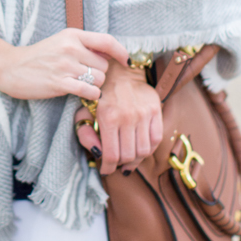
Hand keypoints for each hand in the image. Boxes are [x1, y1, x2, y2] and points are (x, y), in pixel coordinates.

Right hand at [0, 28, 129, 101]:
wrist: (10, 67)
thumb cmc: (39, 56)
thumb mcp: (61, 41)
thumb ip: (84, 45)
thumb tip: (110, 53)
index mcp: (72, 35)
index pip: (107, 41)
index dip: (121, 52)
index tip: (126, 61)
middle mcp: (71, 48)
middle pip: (105, 65)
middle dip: (99, 73)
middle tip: (85, 76)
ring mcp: (65, 66)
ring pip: (100, 79)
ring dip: (94, 86)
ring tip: (79, 84)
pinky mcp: (59, 83)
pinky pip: (90, 91)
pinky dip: (91, 95)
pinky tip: (82, 94)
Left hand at [74, 60, 162, 176]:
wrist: (120, 71)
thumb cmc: (100, 94)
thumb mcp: (84, 111)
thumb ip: (85, 134)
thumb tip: (96, 153)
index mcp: (108, 117)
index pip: (111, 155)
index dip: (108, 168)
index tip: (106, 169)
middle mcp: (128, 116)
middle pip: (128, 156)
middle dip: (120, 164)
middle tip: (116, 163)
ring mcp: (144, 114)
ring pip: (143, 151)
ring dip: (135, 159)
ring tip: (128, 158)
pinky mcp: (156, 110)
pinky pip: (156, 139)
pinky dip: (148, 148)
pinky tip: (139, 148)